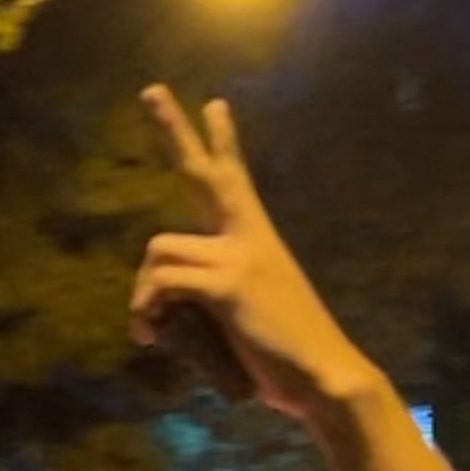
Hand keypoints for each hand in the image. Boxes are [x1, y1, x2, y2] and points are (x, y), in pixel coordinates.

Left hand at [130, 90, 377, 420]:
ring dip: (142, 293)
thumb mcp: (250, 319)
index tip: (214, 104)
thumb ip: (216, 304)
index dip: (222, 142)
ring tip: (148, 329)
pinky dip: (148, 310)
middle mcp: (249, 237)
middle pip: (203, 173)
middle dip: (173, 129)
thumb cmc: (289, 360)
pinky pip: (164, 283)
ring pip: (160, 249)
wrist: (327, 380)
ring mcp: (239, 257)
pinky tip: (151, 335)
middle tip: (149, 89)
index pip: (235, 179)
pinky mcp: (228, 284)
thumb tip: (171, 317)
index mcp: (258, 241)